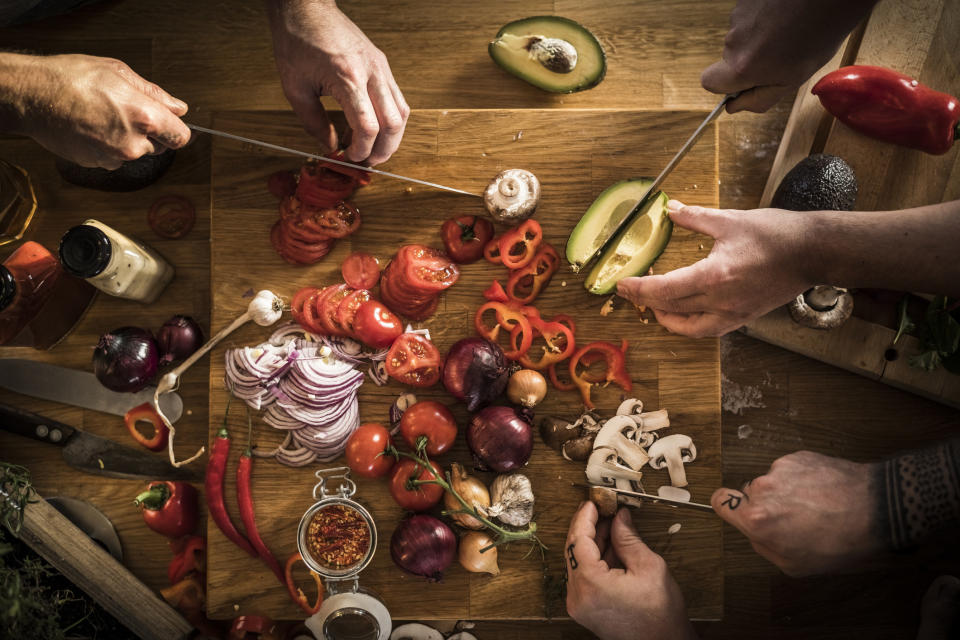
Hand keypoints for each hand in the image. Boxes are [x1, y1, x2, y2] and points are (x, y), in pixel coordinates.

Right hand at [7, 54, 189, 168]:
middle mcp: (133, 143)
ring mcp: (114, 157)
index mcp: (144, 117)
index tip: (170, 124)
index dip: (176, 129)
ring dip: (127, 139)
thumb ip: (155, 94)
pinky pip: (114, 158)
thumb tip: (178, 107)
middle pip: (159, 146)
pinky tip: (93, 127)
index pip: (180, 137)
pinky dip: (109, 146)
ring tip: (104, 116)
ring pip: (135, 152)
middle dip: (149, 132)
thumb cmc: (70, 79)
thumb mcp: (118, 72)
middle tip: (126, 110)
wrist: (32, 96)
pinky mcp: (98, 164)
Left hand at [267, 0, 408, 165]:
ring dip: (393, 137)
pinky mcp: (382, 64)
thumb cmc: (297, 41)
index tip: (350, 158)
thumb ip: (313, 123)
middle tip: (369, 162)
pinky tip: (376, 126)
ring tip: (376, 149)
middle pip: (394, 124)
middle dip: (384, 150)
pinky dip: (391, 118)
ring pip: (402, 112)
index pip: (368, 127)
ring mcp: (380, 67)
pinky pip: (397, 98)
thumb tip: (328, 146)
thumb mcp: (295, 89)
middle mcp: (371, 72)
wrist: (306, 8)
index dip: (362, 150)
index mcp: (348, 78)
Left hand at [565, 503, 696, 639]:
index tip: (593, 502)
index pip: (578, 540)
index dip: (585, 517)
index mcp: (590, 584)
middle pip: (574, 551)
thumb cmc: (661, 615)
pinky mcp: (585, 609)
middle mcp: (578, 596)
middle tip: (604, 509)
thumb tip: (619, 516)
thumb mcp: (649, 567)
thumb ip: (628, 538)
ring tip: (611, 526)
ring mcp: (579, 605)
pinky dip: (596, 560)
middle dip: (589, 528)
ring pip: (579, 563)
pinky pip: (584, 576)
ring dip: (593, 543)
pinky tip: (611, 547)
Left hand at [616, 199, 815, 336]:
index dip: (638, 289)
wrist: (814, 252)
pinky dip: (690, 324)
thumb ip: (694, 217)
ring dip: (666, 318)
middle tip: (628, 291)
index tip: (621, 285)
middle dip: (644, 301)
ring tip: (653, 304)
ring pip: (688, 327)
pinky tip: (683, 312)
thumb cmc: (777, 234)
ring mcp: (734, 313)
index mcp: (714, 276)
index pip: (664, 289)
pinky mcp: (744, 317)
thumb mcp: (730, 220)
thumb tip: (670, 210)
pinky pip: (709, 329)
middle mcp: (721, 300)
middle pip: (670, 309)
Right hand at [702, 0, 877, 112]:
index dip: (723, 84)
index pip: (709, 82)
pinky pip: (748, 17)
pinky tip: (784, 17)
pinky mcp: (745, 1)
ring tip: (787, 32)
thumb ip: (759, 98)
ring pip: (741, 36)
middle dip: (749, 59)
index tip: (742, 82)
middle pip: (729, 57)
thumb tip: (735, 107)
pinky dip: (763, 18)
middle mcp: (734, 41)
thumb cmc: (817, 38)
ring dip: (758, 37)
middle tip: (779, 54)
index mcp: (742, 67)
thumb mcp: (792, 81)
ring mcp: (738, 17)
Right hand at [711, 451, 884, 576]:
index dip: (729, 507)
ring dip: (788, 492)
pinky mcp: (800, 456)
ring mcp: (781, 469)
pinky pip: (791, 469)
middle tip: (795, 518)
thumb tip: (755, 531)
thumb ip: (764, 546)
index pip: (720, 501)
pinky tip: (825, 493)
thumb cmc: (842, 544)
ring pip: (773, 481)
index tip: (739, 511)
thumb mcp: (796, 565)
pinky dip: (804, 479)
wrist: (880, 512)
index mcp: (757, 519)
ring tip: (818, 506)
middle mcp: (763, 489)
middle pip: (751, 493)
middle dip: (767, 504)